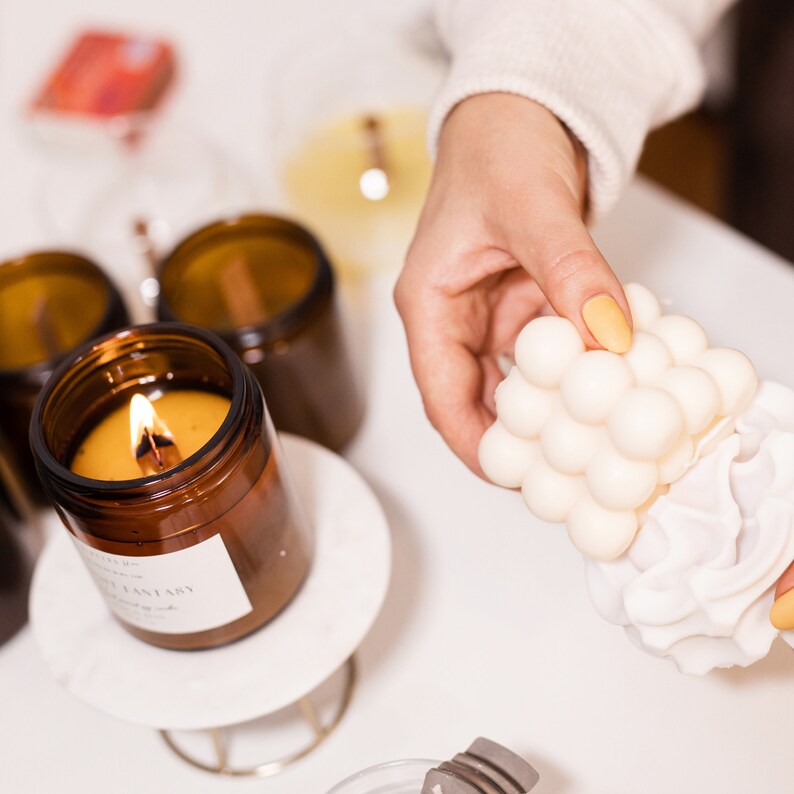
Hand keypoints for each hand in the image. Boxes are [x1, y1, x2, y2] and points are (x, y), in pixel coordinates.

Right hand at [395, 93, 631, 475]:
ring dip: (550, 408)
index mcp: (429, 304)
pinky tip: (604, 382)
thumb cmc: (498, 147)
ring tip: (589, 437)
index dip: (472, 443)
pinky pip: (547, 355)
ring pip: (516, 384)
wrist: (522, 112)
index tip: (514, 475)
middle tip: (565, 467)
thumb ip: (571, 270)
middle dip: (517, 438)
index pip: (440, 394)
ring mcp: (490, 316)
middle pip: (477, 400)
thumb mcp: (533, 207)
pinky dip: (573, 371)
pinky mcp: (523, 306)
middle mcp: (454, 318)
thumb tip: (610, 336)